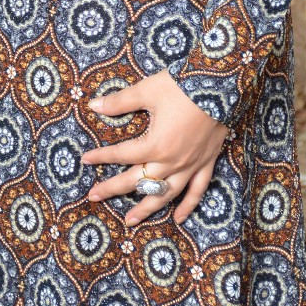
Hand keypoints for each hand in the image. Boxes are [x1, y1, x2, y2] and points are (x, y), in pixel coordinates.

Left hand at [80, 69, 227, 226]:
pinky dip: (187, 206)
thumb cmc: (181, 87)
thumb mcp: (147, 91)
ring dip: (146, 208)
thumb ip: (119, 102)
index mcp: (155, 145)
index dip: (101, 157)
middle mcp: (171, 162)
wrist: (220, 86)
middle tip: (93, 197)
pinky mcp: (206, 163)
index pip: (122, 155)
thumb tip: (93, 105)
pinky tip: (178, 218)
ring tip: (130, 220)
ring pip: (165, 194)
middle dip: (114, 189)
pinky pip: (196, 191)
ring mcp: (190, 166)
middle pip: (138, 180)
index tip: (85, 159)